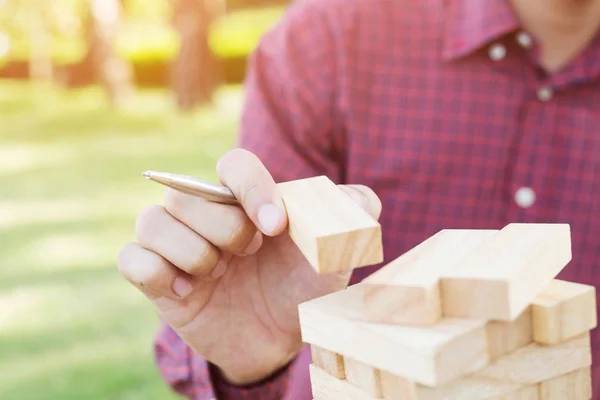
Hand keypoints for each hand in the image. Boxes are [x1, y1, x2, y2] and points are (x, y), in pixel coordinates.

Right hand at [116, 148, 381, 385]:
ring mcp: (176, 244)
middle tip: (248, 253)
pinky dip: (157, 273)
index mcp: (243, 198)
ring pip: (152, 221)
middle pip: (185, 193)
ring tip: (217, 274)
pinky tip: (188, 291)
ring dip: (193, 252)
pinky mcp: (156, 279)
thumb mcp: (336, 251)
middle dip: (223, 228)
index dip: (252, 187)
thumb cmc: (303, 285)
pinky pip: (132, 259)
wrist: (279, 336)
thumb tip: (360, 199)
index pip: (233, 163)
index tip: (276, 226)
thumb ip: (353, 214)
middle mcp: (204, 213)